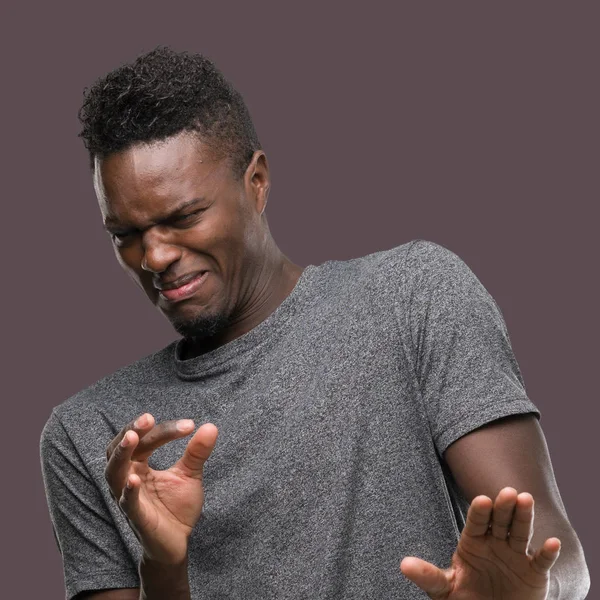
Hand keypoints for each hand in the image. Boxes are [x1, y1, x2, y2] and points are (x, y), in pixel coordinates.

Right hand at [104, 413, 217, 564]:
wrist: (178, 542)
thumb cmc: (177, 507)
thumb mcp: (190, 474)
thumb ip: (197, 452)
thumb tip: (211, 426)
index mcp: (140, 464)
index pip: (146, 440)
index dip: (165, 430)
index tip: (190, 425)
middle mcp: (129, 477)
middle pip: (120, 449)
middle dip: (131, 432)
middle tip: (147, 418)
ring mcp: (129, 497)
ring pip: (114, 473)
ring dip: (121, 454)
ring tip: (131, 437)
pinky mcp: (136, 517)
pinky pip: (126, 503)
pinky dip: (128, 491)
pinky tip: (135, 479)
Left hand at [400, 487, 560, 598]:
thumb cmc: (466, 597)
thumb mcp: (445, 588)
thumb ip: (429, 576)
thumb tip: (404, 565)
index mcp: (473, 541)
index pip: (476, 522)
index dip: (479, 511)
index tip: (482, 500)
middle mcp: (495, 542)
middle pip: (500, 520)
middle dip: (504, 506)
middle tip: (508, 491)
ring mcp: (515, 555)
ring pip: (520, 532)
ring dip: (524, 517)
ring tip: (526, 500)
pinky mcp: (534, 573)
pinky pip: (541, 561)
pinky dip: (547, 553)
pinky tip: (553, 543)